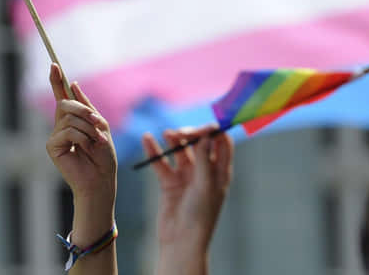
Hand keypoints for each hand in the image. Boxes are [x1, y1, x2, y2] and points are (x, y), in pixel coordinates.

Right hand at [45, 64, 117, 252]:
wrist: (101, 180)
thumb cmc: (103, 157)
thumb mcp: (101, 126)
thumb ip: (86, 107)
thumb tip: (73, 84)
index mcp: (73, 120)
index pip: (62, 96)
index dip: (56, 80)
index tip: (53, 64)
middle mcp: (61, 126)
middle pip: (65, 103)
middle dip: (84, 110)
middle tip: (98, 124)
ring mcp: (55, 136)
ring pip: (69, 117)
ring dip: (88, 129)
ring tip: (95, 143)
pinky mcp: (52, 146)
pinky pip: (69, 131)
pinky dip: (83, 138)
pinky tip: (86, 149)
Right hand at [143, 125, 232, 274]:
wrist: (181, 242)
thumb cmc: (200, 216)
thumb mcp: (205, 185)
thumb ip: (204, 159)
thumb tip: (207, 134)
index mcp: (220, 172)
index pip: (221, 143)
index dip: (214, 132)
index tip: (204, 126)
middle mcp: (204, 172)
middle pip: (199, 144)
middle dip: (190, 135)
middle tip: (180, 133)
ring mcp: (186, 176)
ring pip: (179, 151)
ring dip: (173, 140)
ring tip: (166, 134)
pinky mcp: (169, 182)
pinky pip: (161, 163)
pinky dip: (154, 151)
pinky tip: (147, 140)